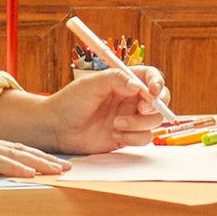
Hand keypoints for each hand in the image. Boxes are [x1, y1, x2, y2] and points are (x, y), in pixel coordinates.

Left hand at [0, 66, 169, 153]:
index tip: (153, 91)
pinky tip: (114, 134)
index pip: (151, 77)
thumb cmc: (69, 102)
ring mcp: (130, 118)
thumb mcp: (90, 84)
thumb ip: (115, 79)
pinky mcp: (127, 136)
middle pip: (160, 101)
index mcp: (124, 81)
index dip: (158, 83)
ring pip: (153, 121)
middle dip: (155, 106)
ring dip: (139, 124)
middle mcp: (130, 99)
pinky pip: (144, 138)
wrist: (56, 128)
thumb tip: (138, 85)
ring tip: (115, 124)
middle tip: (141, 109)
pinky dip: (133, 137)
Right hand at [0, 131, 68, 183]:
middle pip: (19, 149)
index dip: (31, 156)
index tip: (49, 163)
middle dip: (44, 158)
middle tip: (67, 167)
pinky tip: (30, 173)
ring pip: (13, 153)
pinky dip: (14, 167)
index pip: (10, 150)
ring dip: (38, 162)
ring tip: (58, 170)